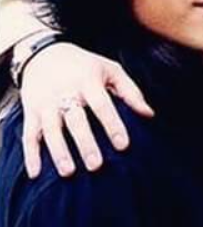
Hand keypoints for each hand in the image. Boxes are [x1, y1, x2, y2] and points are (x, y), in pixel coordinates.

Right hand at [19, 42, 153, 178]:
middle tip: (96, 165)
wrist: (43, 53)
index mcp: (88, 81)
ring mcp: (45, 103)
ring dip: (59, 152)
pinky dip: (30, 155)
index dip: (112, 124)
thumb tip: (149, 114)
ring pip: (51, 130)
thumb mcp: (110, 70)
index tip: (123, 145)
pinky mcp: (31, 112)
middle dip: (85, 143)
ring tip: (69, 172)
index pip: (102, 104)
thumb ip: (130, 91)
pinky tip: (35, 173)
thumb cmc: (85, 65)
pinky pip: (29, 135)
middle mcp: (65, 93)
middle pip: (75, 120)